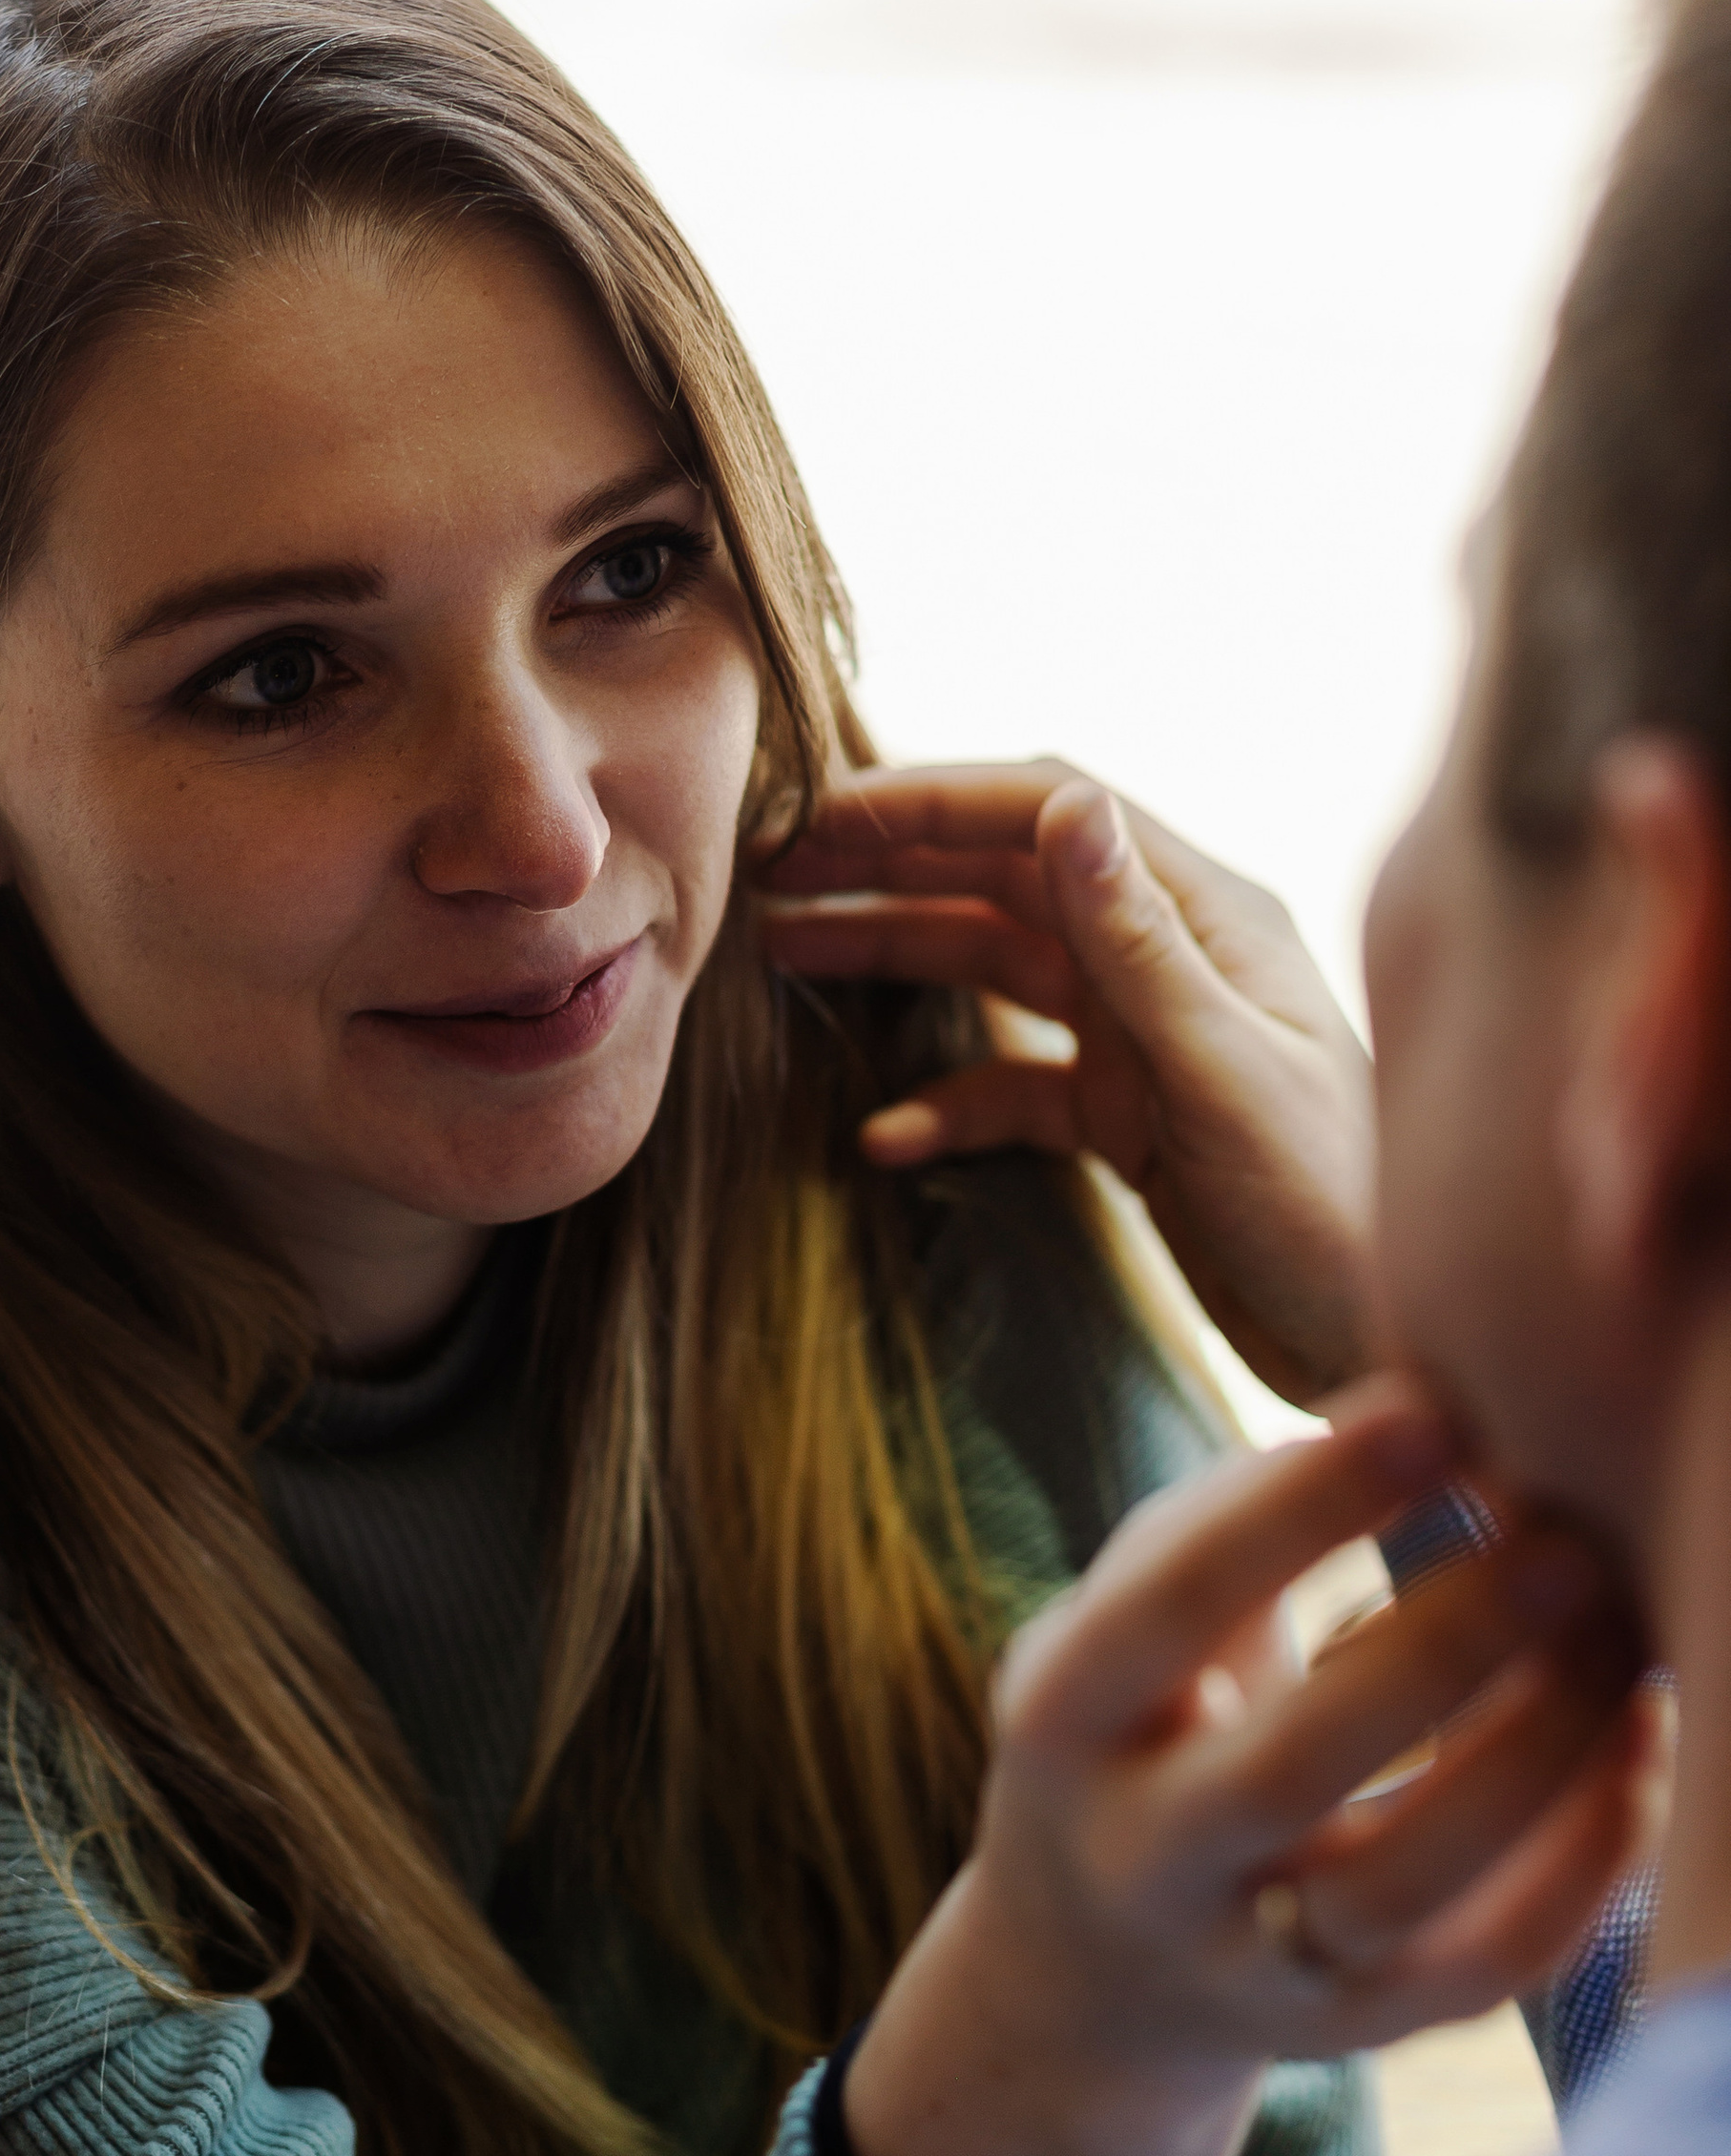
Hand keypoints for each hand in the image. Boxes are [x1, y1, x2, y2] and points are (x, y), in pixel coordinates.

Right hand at [760, 759, 1374, 1402]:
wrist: (1389, 1355)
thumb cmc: (1340, 1212)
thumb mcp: (1229, 1076)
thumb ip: (1141, 945)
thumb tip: (1067, 803)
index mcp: (1208, 915)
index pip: (1047, 811)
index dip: (928, 800)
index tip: (817, 815)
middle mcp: (1171, 958)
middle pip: (1004, 880)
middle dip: (887, 867)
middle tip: (768, 874)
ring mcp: (1144, 1039)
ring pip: (994, 971)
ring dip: (894, 958)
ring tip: (785, 958)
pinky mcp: (1128, 1120)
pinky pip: (1013, 1087)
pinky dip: (945, 1102)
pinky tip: (880, 1137)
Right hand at [842, 1381, 1664, 2155]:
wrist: (1093, 1966)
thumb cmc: (1143, 1718)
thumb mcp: (1127, 1616)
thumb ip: (1238, 1520)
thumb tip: (1427, 1412)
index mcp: (1062, 1720)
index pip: (1167, 1611)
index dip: (1296, 1513)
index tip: (1430, 1418)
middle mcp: (1139, 1859)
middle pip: (1289, 1766)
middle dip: (1443, 1649)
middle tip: (1566, 1545)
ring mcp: (1247, 1963)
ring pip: (1402, 1884)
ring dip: (1533, 1757)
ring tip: (1623, 1643)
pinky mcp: (1353, 2031)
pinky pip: (1485, 1966)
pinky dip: (1580, 1864)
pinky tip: (1635, 1750)